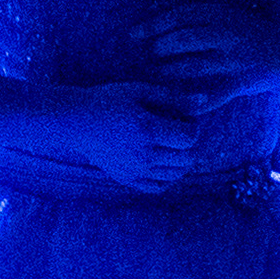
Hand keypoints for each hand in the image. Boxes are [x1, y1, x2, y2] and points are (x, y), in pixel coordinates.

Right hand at [50, 79, 202, 190]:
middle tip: (180, 133)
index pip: (189, 137)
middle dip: (191, 145)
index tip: (185, 119)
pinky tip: (163, 163)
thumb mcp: (140, 91)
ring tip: (172, 146)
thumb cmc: (107, 101)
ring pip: (176, 174)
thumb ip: (173, 98)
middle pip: (187, 158)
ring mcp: (135, 171)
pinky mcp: (127, 179)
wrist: (75, 121)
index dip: (194, 127)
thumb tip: (204, 101)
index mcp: (147, 130)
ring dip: (182, 161)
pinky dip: (168, 178)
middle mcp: (143, 155)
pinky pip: (158, 187)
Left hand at [134, 2, 279, 107]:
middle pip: (184, 39)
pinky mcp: (241, 83)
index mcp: (222, 14)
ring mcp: (235, 60)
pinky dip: (196, 102)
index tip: (133, 34)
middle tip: (148, 55)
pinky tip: (180, 106)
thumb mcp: (224, 14)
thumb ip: (191, 13)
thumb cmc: (247, 33)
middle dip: (161, 48)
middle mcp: (228, 34)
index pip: (179, 15)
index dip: (153, 25)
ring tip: (157, 75)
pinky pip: (213, 95)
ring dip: (170, 73)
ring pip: (194, 67)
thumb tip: (153, 6)